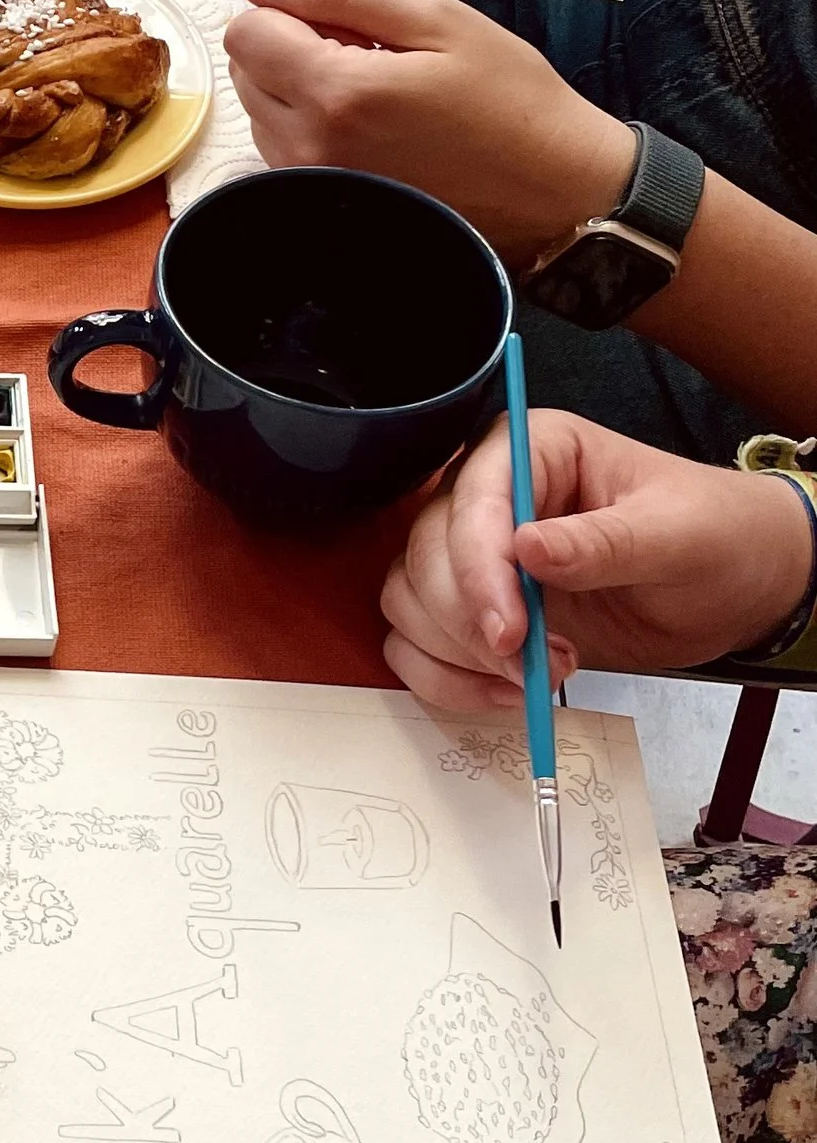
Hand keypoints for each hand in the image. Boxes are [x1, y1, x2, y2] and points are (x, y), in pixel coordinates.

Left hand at [222, 0, 634, 267]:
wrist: (550, 192)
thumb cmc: (508, 100)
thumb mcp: (436, 20)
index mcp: (336, 93)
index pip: (245, 31)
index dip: (285, 8)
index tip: (337, 11)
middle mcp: (307, 147)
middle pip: (244, 70)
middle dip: (289, 43)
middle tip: (366, 47)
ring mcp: (310, 183)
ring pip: (257, 108)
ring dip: (298, 84)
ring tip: (376, 86)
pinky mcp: (319, 205)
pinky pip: (281, 145)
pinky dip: (309, 121)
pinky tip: (370, 122)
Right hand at [380, 412, 813, 708]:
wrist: (733, 585)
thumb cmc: (714, 537)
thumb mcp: (678, 535)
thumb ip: (606, 542)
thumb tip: (528, 549)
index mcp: (535, 451)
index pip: (472, 499)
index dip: (476, 568)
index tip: (509, 631)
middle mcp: (489, 496)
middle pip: (425, 553)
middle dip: (469, 621)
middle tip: (530, 663)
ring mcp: (477, 556)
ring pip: (409, 601)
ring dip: (460, 654)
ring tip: (537, 675)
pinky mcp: (476, 610)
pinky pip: (417, 644)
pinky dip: (447, 679)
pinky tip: (506, 691)